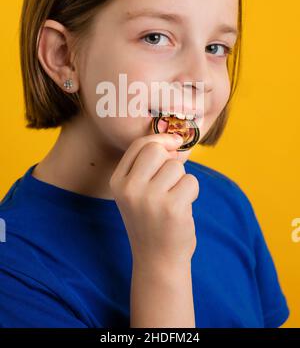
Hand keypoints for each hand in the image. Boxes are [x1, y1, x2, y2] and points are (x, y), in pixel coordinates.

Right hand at [109, 133, 199, 266]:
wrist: (157, 259)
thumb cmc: (151, 221)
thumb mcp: (138, 192)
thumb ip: (150, 167)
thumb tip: (176, 141)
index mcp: (118, 182)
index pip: (139, 146)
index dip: (160, 139)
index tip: (174, 142)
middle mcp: (129, 188)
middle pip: (157, 150)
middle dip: (170, 161)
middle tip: (170, 181)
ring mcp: (149, 198)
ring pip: (177, 166)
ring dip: (182, 180)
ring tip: (174, 199)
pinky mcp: (171, 207)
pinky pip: (191, 181)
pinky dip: (192, 192)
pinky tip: (182, 208)